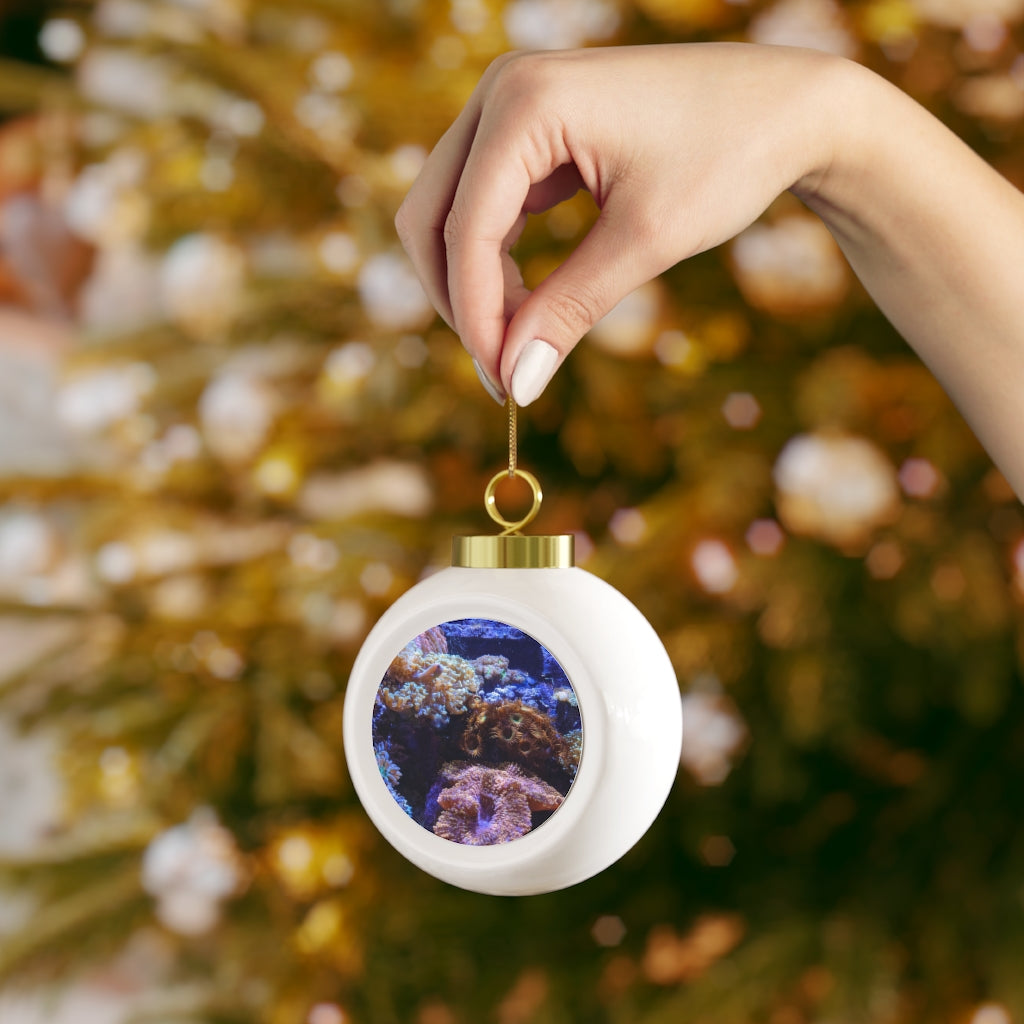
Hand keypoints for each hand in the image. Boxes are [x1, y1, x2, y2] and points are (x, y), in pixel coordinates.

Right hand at [395, 43, 844, 404]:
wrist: (787, 107)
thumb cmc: (728, 156)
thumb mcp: (645, 242)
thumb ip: (569, 310)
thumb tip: (517, 382)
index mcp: (525, 103)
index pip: (465, 230)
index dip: (476, 317)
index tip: (504, 384)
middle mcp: (502, 91)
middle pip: (430, 217)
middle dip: (459, 300)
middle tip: (503, 370)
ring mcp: (511, 105)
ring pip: (449, 213)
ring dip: (474, 283)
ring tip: (523, 341)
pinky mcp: (529, 129)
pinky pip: (484, 204)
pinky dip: (496, 260)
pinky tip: (530, 303)